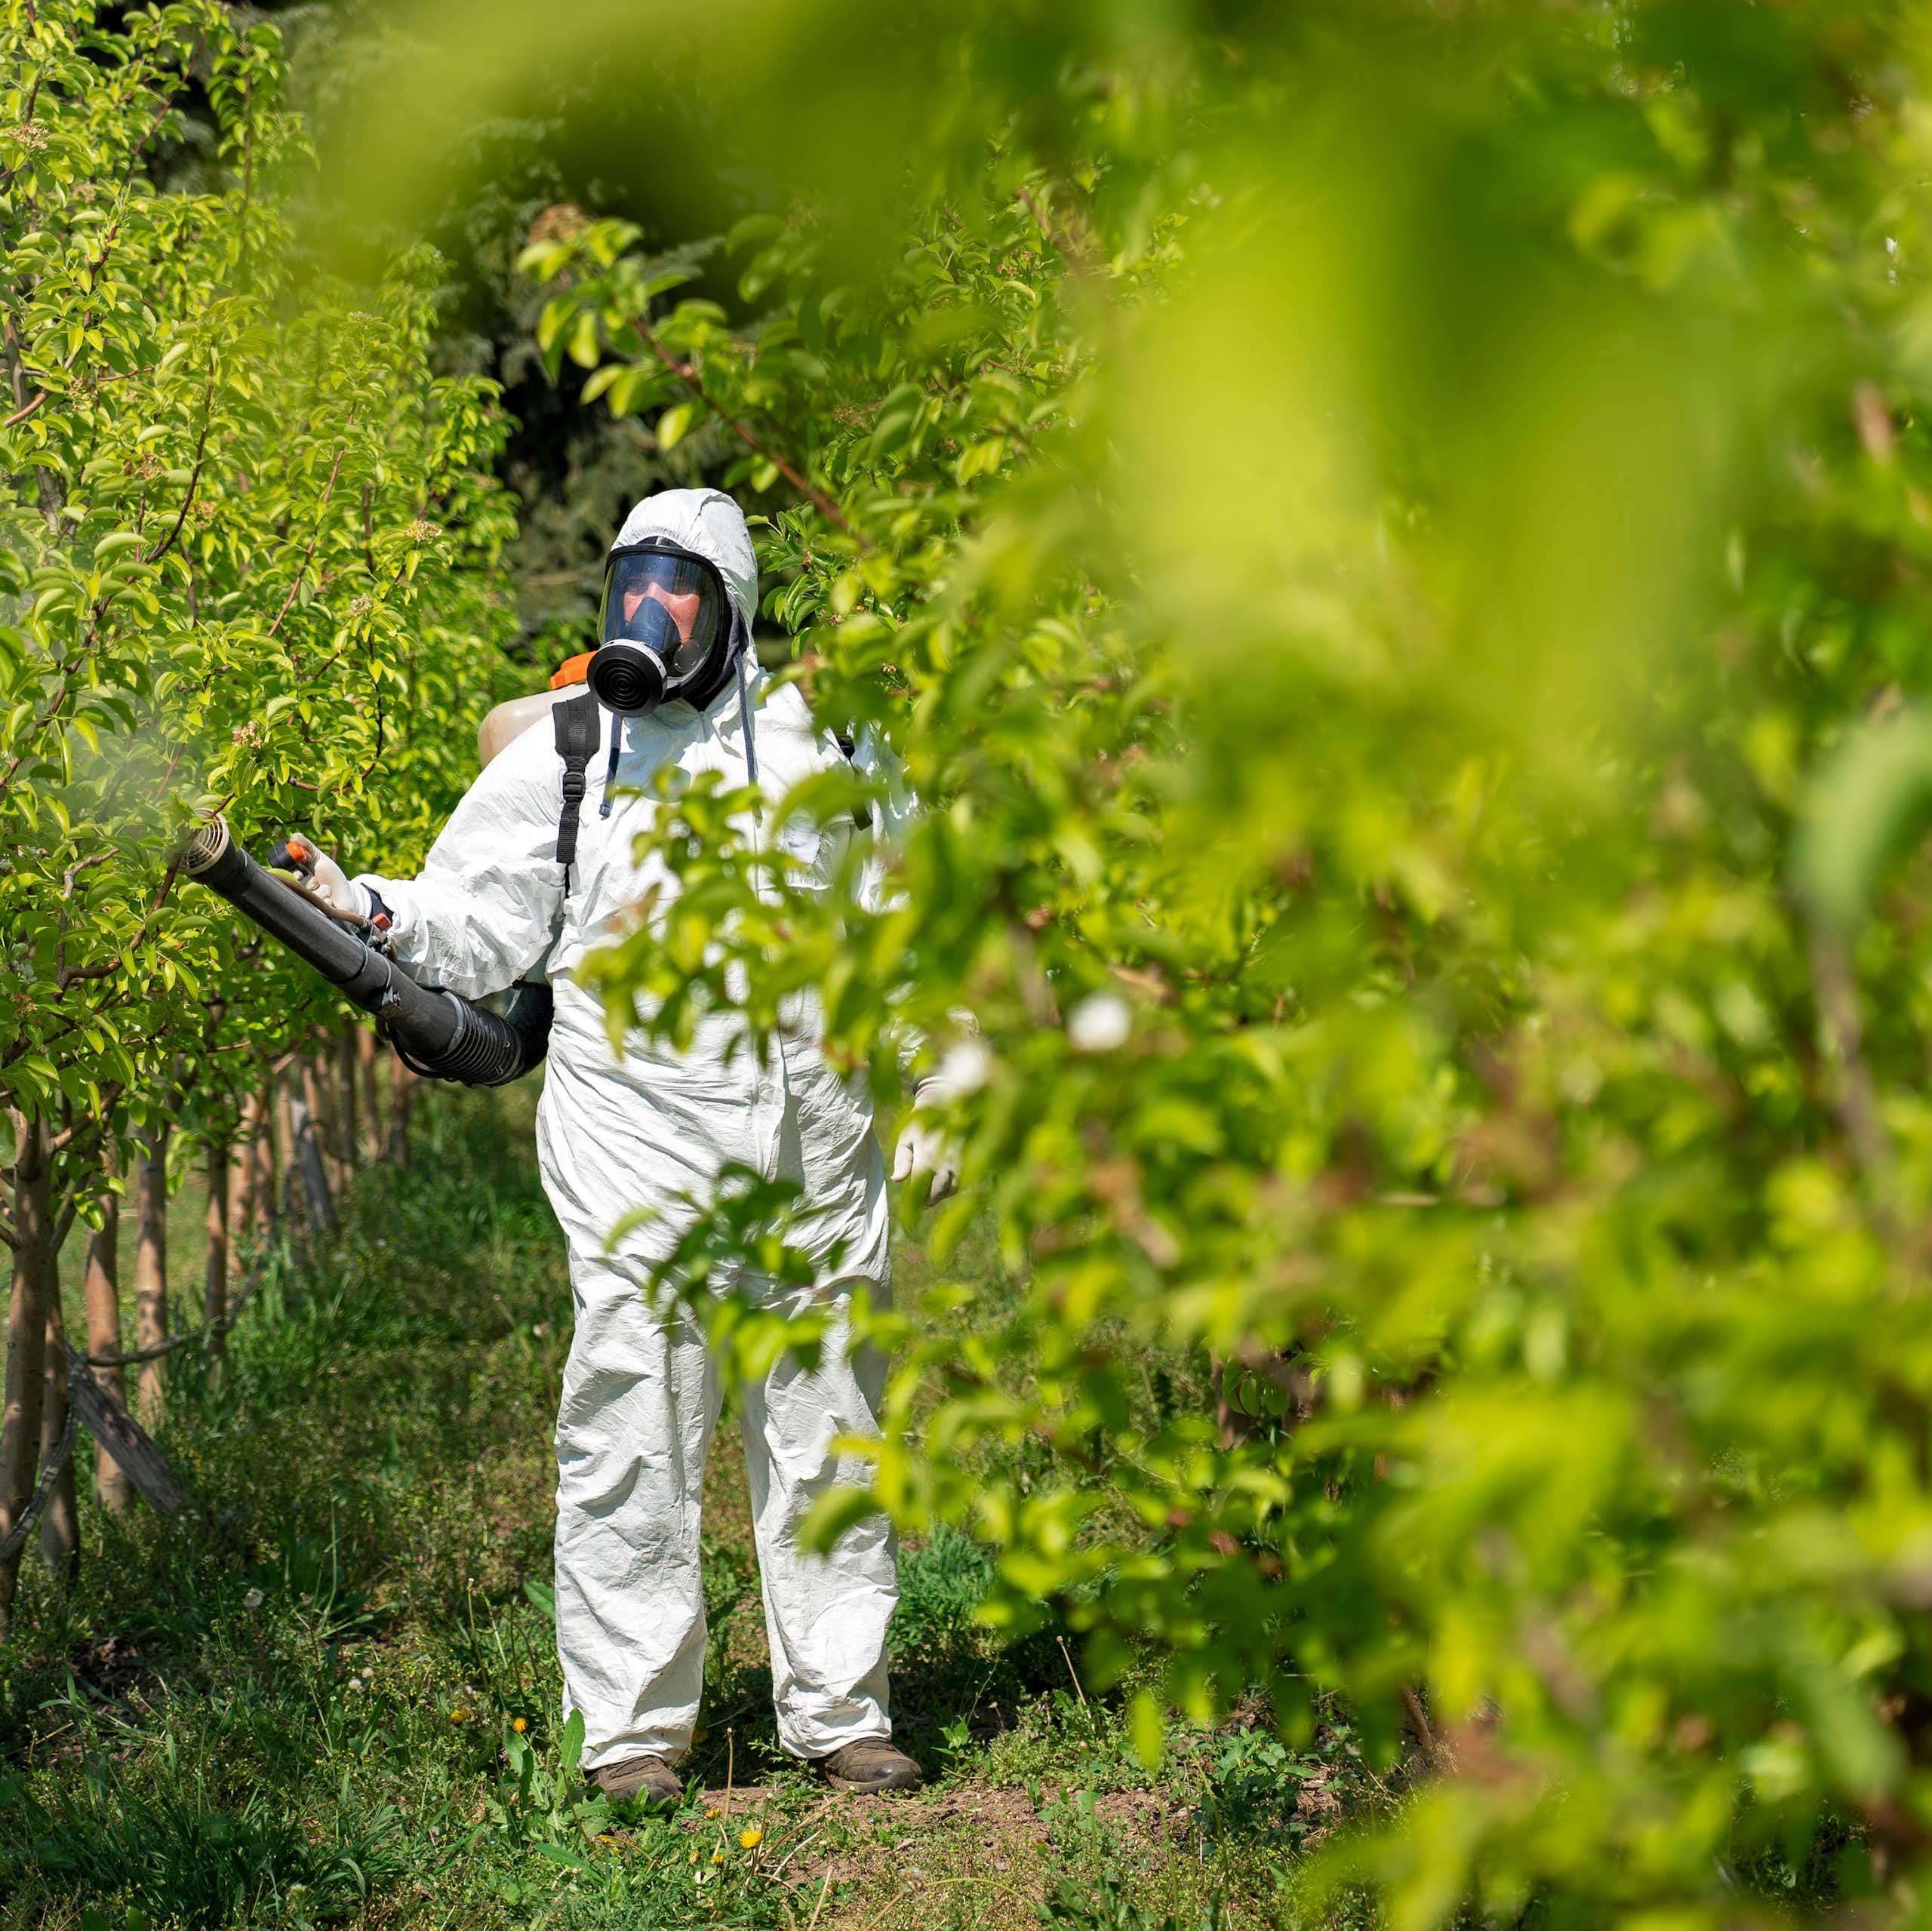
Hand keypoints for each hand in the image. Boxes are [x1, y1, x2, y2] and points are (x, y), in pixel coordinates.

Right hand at [269, 831, 370, 921]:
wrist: (347, 893)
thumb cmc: (330, 876)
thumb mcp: (319, 858)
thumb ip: (307, 846)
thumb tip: (294, 836)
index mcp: (294, 882)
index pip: (285, 879)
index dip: (293, 876)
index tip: (299, 873)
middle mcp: (298, 895)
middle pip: (297, 890)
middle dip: (309, 884)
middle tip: (316, 881)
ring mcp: (308, 906)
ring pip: (310, 898)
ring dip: (322, 891)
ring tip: (328, 890)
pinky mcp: (317, 916)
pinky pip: (320, 908)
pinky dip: (328, 901)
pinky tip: (331, 901)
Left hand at [890, 1079, 960, 1203]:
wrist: (948, 1104)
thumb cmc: (921, 1123)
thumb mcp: (907, 1137)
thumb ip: (902, 1160)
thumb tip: (896, 1180)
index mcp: (926, 1154)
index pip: (919, 1186)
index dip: (914, 1199)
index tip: (912, 1203)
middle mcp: (944, 1160)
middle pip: (937, 1192)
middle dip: (928, 1200)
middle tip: (922, 1202)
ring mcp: (959, 1161)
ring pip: (951, 1190)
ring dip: (941, 1194)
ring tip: (933, 1191)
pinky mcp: (969, 1160)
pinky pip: (962, 1183)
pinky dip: (953, 1187)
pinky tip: (945, 1182)